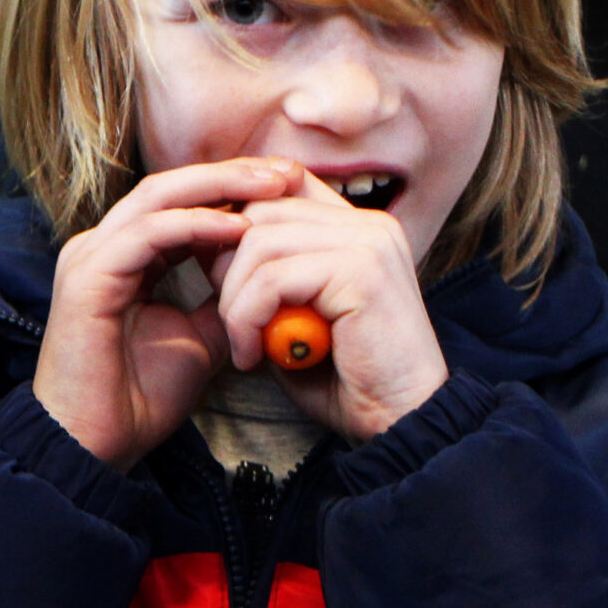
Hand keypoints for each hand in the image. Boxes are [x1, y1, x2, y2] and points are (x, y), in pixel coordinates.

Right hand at [31, 158, 299, 468]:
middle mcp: (101, 247)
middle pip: (170, 187)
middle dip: (231, 175)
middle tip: (286, 173)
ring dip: (219, 188)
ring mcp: (90, 257)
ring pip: (158, 198)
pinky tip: (239, 228)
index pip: (179, 202)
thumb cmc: (140, 397)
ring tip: (271, 188)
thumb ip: (225, 298)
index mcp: (123, 257)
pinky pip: (148, 234)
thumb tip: (269, 274)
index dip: (232, 189)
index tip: (288, 188)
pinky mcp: (88, 276)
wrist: (98, 443)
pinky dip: (196, 225)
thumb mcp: (202, 336)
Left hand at [211, 174, 447, 441]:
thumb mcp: (293, 319)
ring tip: (245, 345)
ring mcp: (368, 241)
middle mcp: (367, 224)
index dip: (235, 224)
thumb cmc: (346, 380)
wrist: (402, 422)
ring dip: (234, 300)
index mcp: (356, 228)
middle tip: (231, 322)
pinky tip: (253, 356)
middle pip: (261, 210)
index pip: (281, 184)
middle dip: (226, 267)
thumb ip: (263, 279)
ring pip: (258, 242)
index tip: (213, 273)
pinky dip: (246, 319)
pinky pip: (272, 279)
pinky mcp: (362, 270)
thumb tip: (206, 246)